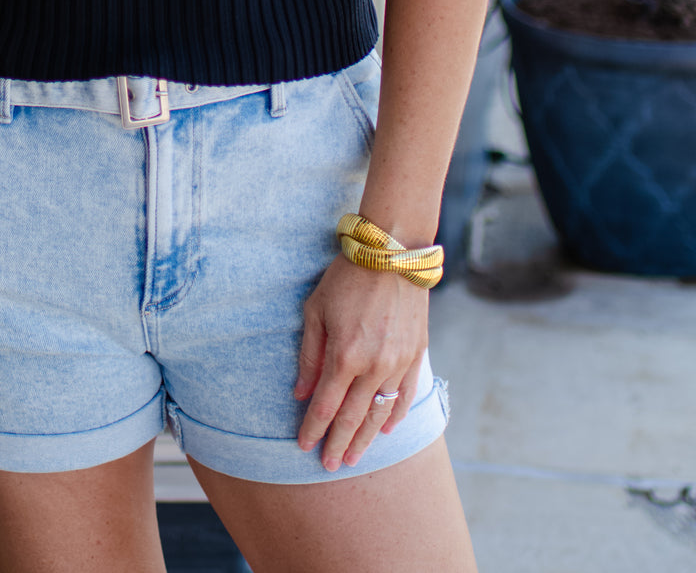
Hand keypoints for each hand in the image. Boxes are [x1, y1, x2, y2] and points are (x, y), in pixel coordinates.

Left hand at [294, 254, 428, 469]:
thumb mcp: (316, 310)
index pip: (326, 405)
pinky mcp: (417, 355)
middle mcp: (374, 365)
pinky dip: (395, 415)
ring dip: (365, 438)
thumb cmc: (346, 277)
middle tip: (330, 465)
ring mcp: (399, 362)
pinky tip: (384, 429)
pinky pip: (405, 394)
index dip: (313, 428)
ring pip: (380, 413)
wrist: (393, 253)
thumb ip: (309, 355)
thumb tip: (301, 393)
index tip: (304, 446)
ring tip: (354, 457)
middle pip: (352, 417)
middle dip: (339, 443)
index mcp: (344, 354)